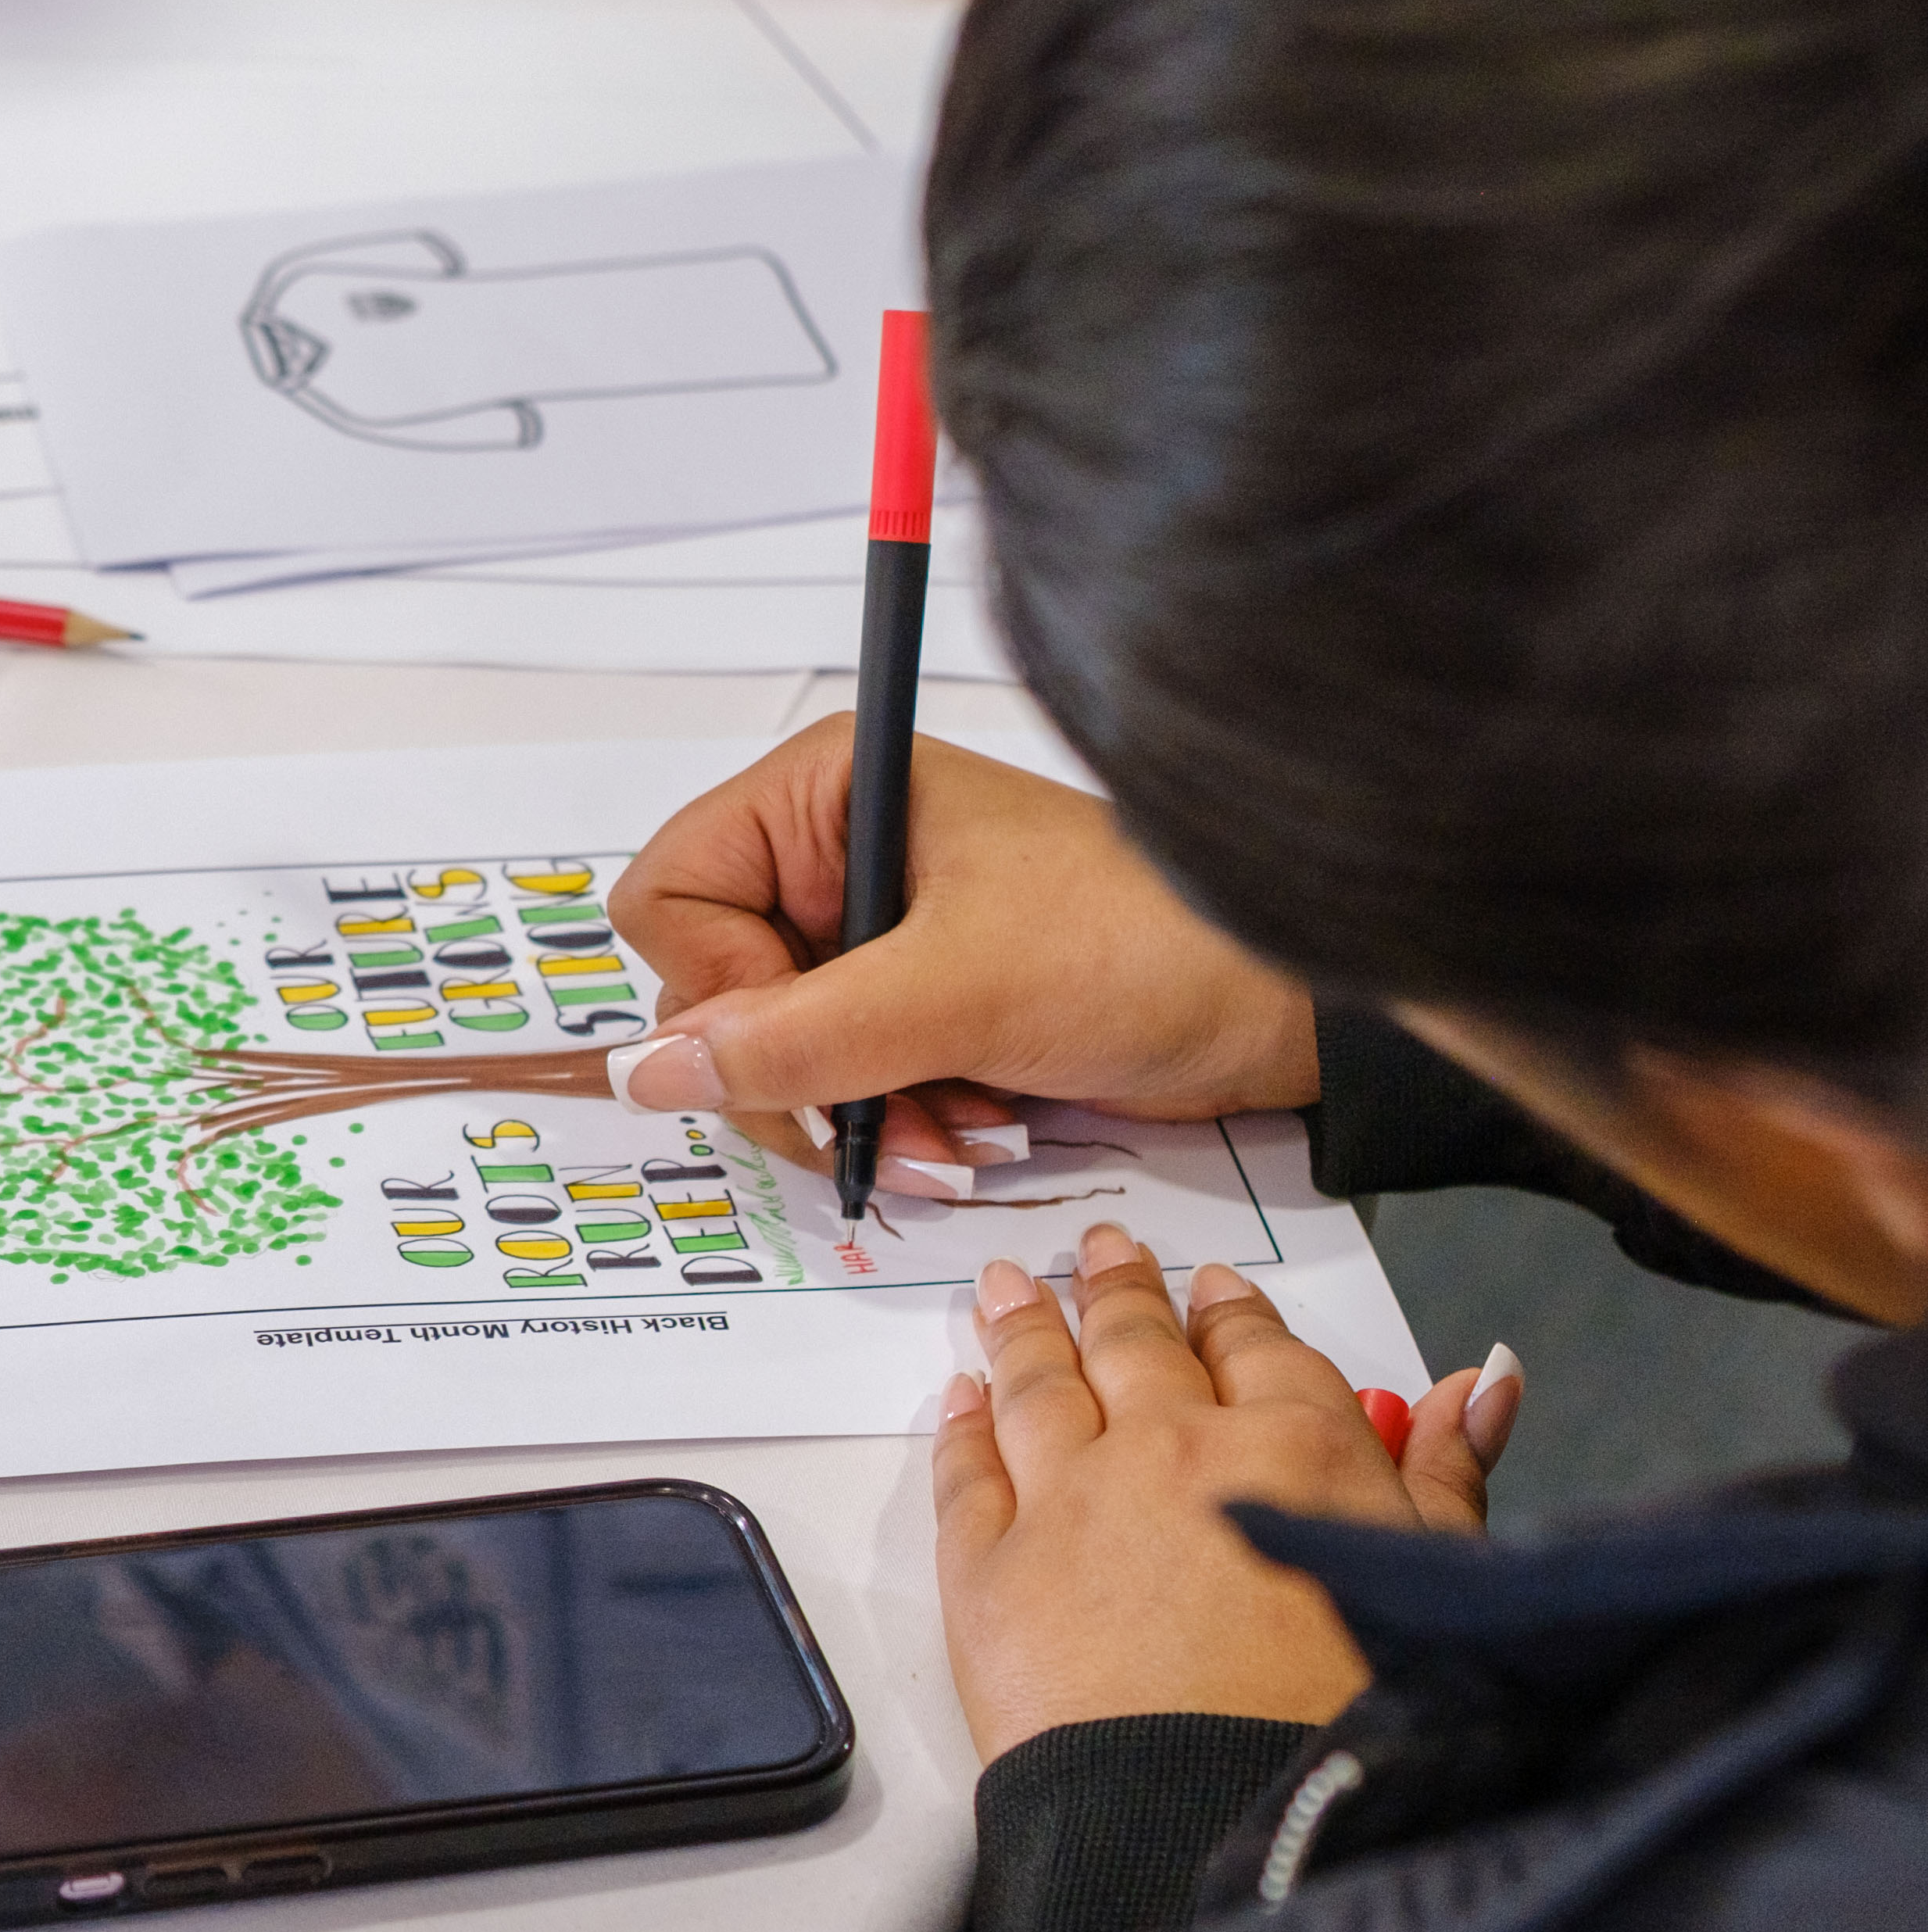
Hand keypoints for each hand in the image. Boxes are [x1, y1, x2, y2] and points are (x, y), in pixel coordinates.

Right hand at [604, 721, 1323, 1161]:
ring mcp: (869, 938)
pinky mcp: (910, 1005)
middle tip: (882, 1119)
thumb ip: (796, 1038)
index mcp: (825, 797)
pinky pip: (839, 1085)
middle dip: (801, 1076)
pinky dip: (895, 1126)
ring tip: (958, 1134)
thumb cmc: (1146, 945)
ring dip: (855, 1117)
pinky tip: (972, 1131)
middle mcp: (832, 858)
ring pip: (772, 1057)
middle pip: (712, 993)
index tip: (802, 1041)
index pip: (672, 898)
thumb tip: (649, 1072)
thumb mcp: (958, 992)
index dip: (716, 989)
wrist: (1281, 1009)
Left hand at [935, 1224, 1520, 1759]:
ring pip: (1038, 1382)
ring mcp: (1070, 1499)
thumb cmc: (1348, 1722)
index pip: (1255, 1347)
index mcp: (1293, 1445)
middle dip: (1118, 1289)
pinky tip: (962, 1399)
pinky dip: (962, 1426)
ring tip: (1010, 1285)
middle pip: (1136, 1342)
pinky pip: (967, 1471)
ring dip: (1024, 1326)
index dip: (1230, 1311)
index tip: (1210, 1285)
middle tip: (1099, 1250)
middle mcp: (1172, 1447)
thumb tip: (1487, 1379)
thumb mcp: (1437, 1582)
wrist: (1225, 1821)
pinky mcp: (990, 1567)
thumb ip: (1451, 1471)